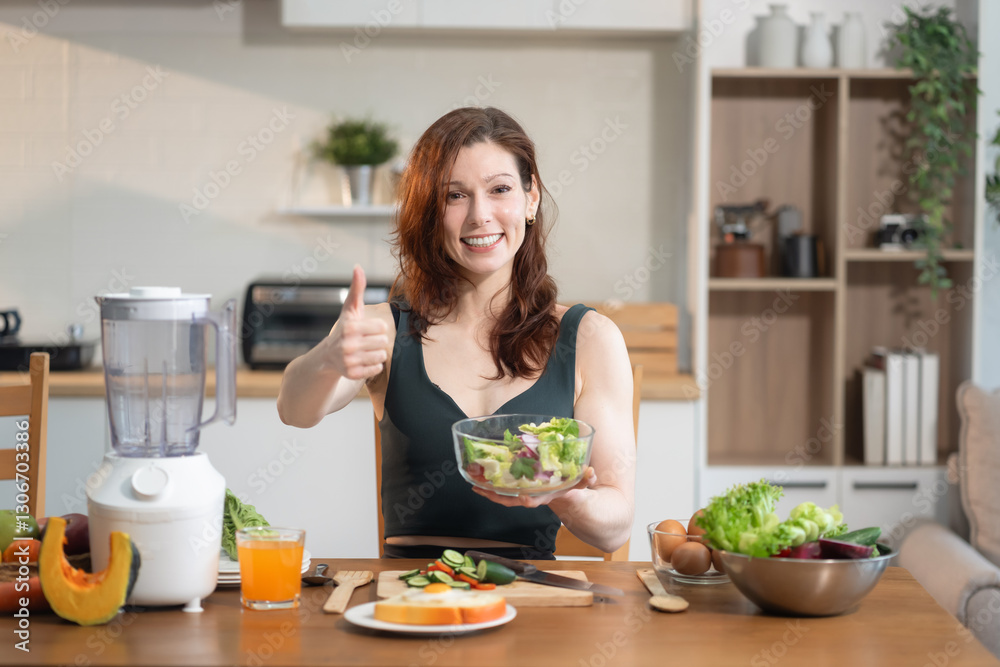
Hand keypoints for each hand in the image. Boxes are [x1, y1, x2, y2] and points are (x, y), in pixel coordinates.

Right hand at [322, 265, 387, 380]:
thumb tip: (357, 267)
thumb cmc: (345, 328)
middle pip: (383, 342)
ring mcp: (349, 361)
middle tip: (365, 341)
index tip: (367, 329)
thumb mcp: (350, 309)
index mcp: (350, 327)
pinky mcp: (352, 374)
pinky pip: (377, 369)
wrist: (328, 356)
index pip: (382, 327)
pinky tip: (363, 361)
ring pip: (382, 356)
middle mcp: (348, 345)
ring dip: (377, 353)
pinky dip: (373, 366)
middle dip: (377, 341)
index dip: (377, 328)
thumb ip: (357, 289)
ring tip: (365, 351)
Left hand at [471, 466, 597, 508]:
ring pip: (503, 495)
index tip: (524, 498)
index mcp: (546, 496)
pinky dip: (491, 484)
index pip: (536, 500)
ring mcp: (524, 493)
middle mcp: (532, 496)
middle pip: (511, 500)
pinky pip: (503, 488)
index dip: (529, 499)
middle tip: (481, 488)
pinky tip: (480, 476)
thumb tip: (590, 471)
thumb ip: (586, 479)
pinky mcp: (519, 488)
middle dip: (497, 496)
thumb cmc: (571, 489)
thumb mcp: (581, 485)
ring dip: (488, 489)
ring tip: (473, 481)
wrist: (565, 497)